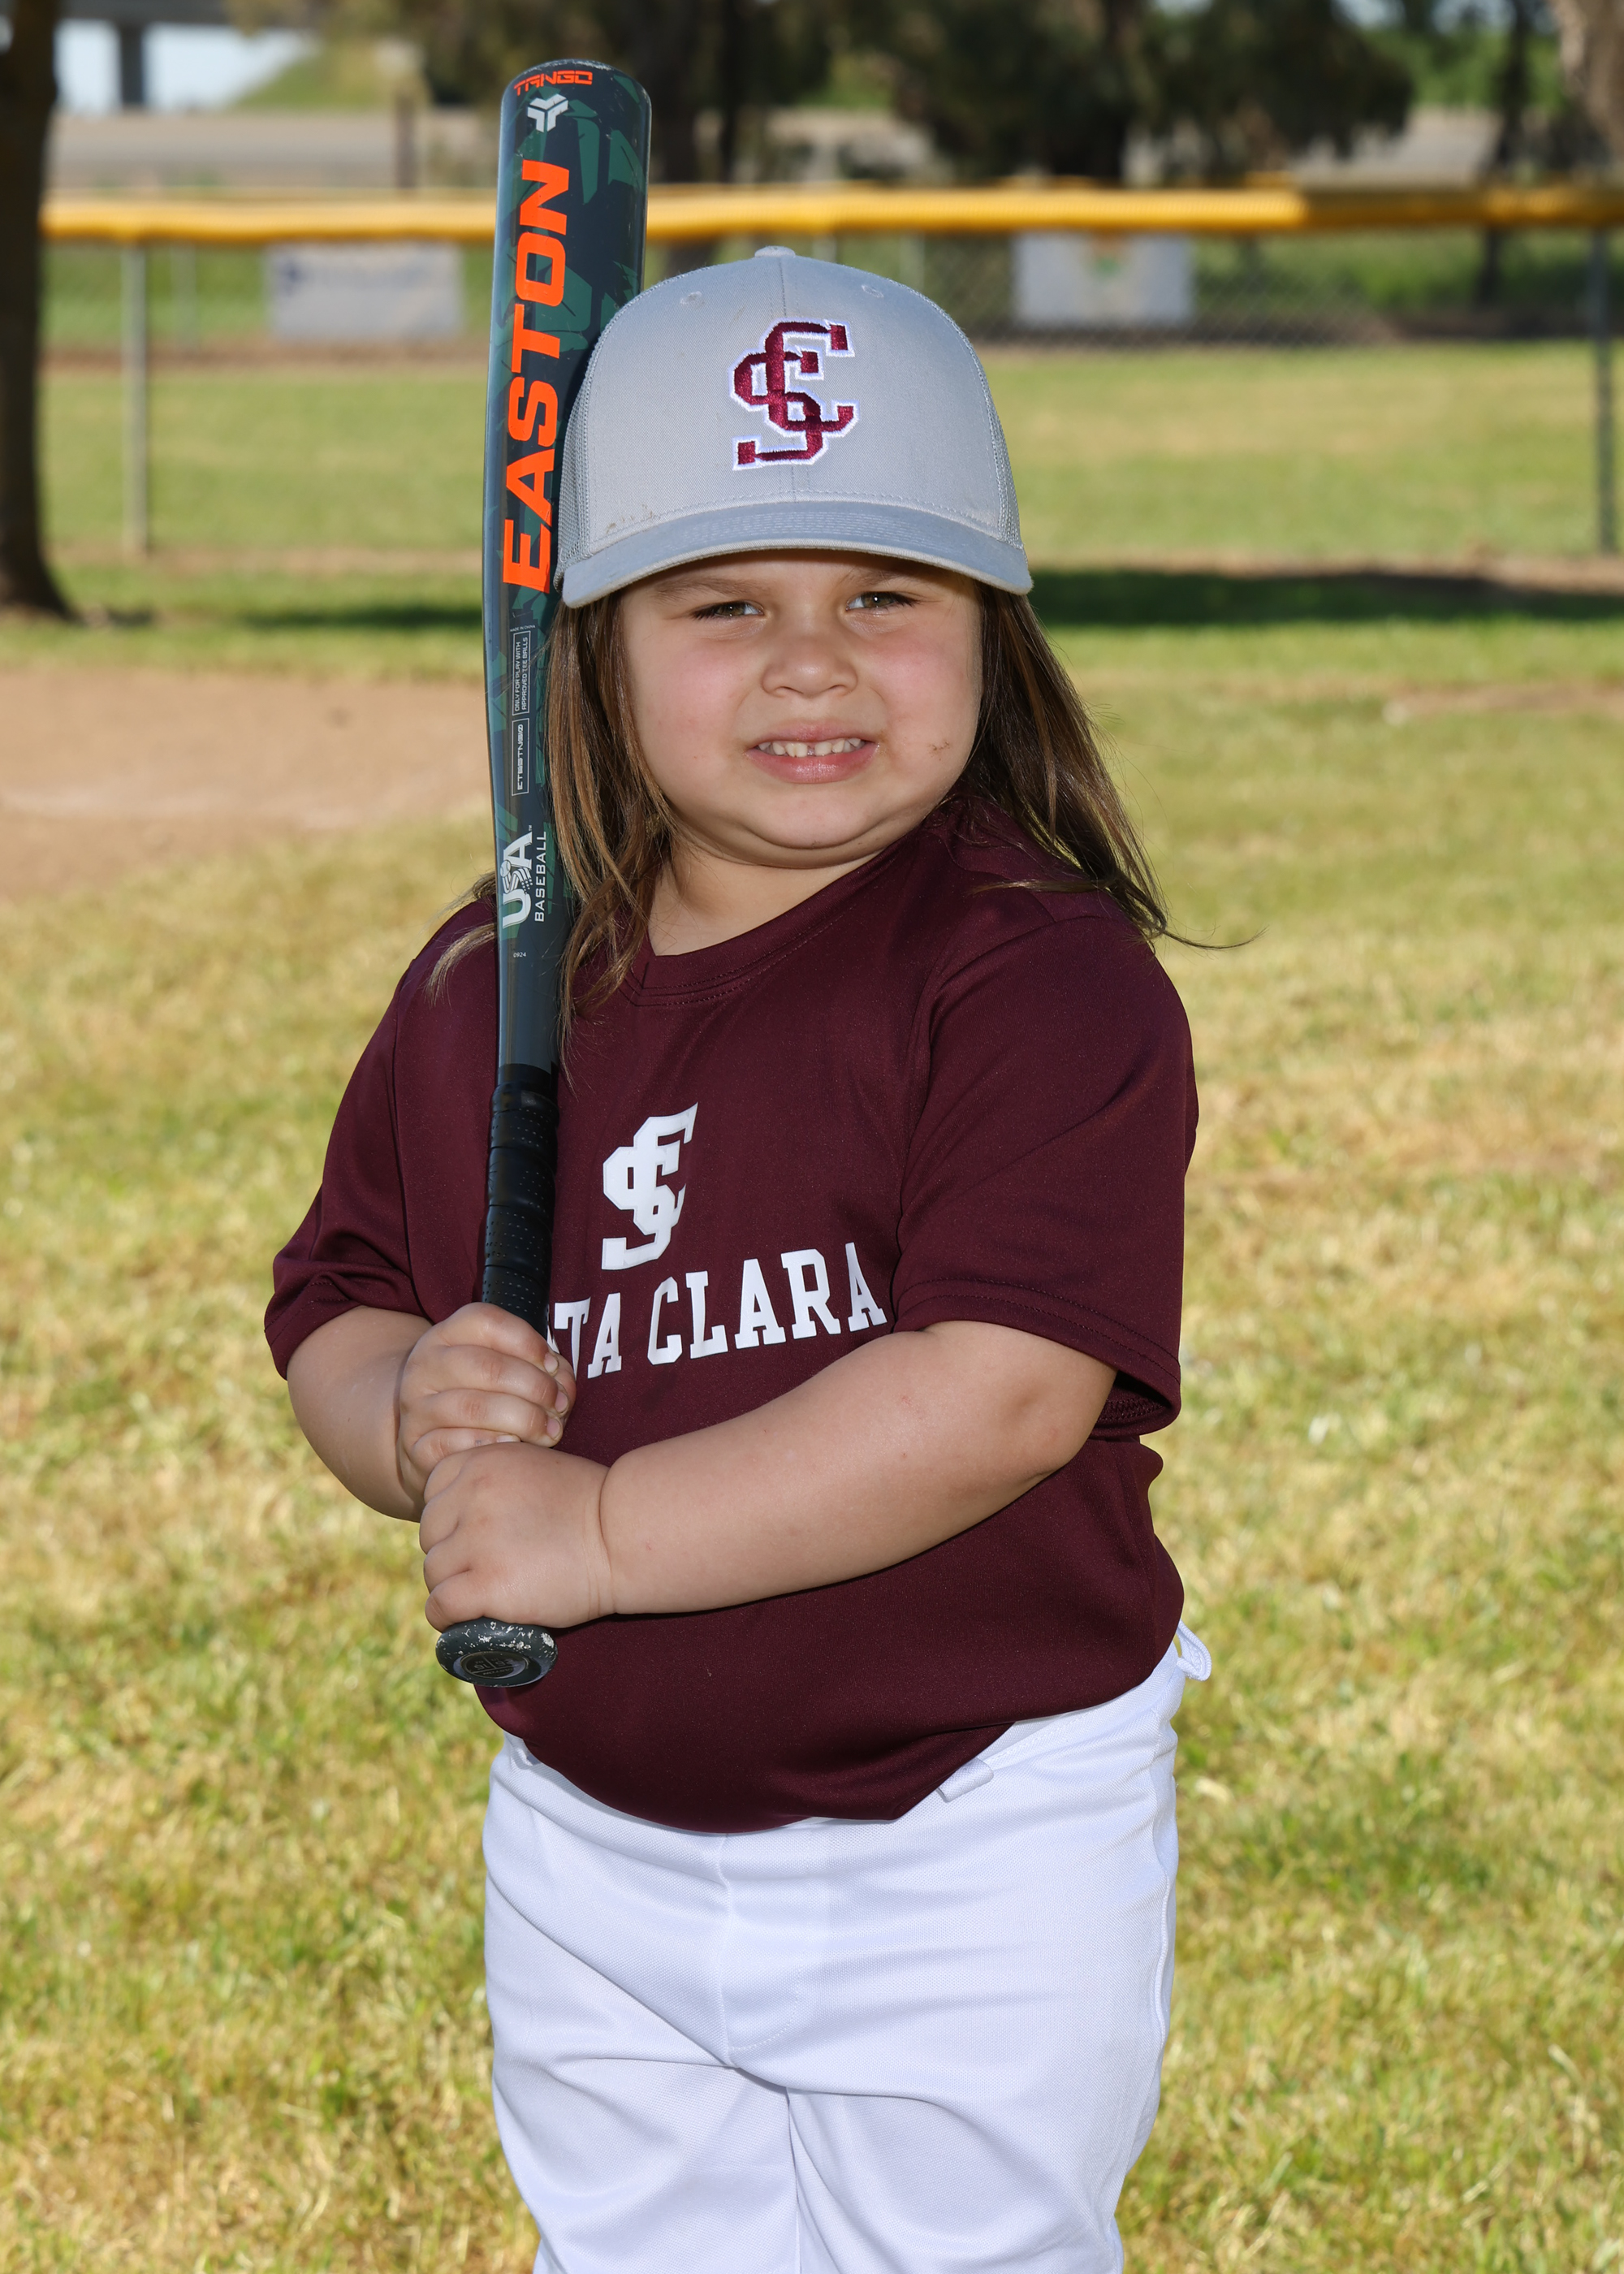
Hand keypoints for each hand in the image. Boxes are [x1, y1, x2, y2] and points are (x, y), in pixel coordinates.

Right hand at [395, 1303, 574, 1507]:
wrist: (427, 1435)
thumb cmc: (481, 1396)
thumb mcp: (504, 1369)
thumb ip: (540, 1369)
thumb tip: (562, 1384)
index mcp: (446, 1335)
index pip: (485, 1321)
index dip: (527, 1341)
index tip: (552, 1365)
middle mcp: (425, 1366)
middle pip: (486, 1367)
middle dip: (535, 1387)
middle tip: (560, 1405)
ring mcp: (417, 1406)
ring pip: (473, 1408)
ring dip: (523, 1420)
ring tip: (549, 1431)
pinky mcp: (417, 1445)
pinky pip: (455, 1445)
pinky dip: (491, 1446)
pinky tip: (514, 1446)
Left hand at [419, 1442, 612, 1633]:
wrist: (623, 1536)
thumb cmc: (589, 1504)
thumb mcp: (533, 1469)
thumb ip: (494, 1481)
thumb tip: (460, 1513)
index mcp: (481, 1462)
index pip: (433, 1492)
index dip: (449, 1517)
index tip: (472, 1534)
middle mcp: (471, 1495)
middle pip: (429, 1534)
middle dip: (450, 1552)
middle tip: (483, 1567)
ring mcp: (476, 1540)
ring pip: (433, 1572)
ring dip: (451, 1586)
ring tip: (482, 1594)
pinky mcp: (487, 1583)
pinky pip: (440, 1606)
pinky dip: (446, 1618)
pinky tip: (464, 1620)